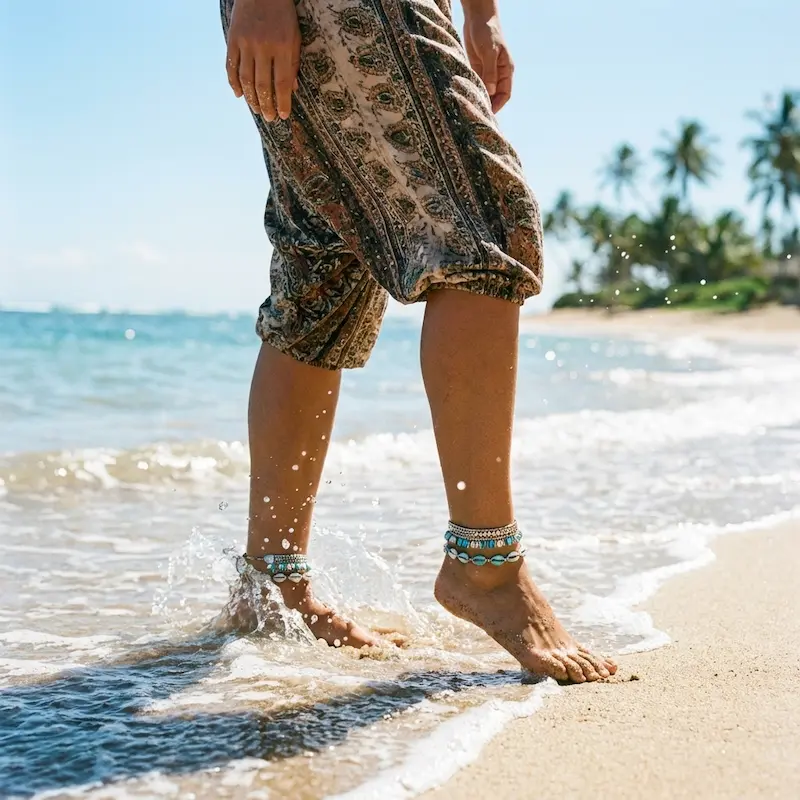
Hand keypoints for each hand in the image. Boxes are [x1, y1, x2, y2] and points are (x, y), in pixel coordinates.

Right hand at [226, 0, 300, 120]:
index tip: (282, 115)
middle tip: (268, 118)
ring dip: (251, 98)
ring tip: (256, 109)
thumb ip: (293, 64)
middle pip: (262, 85)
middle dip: (266, 105)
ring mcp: (245, 43)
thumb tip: (292, 90)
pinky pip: (231, 66)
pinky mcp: (232, 39)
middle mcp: (263, 47)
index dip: (282, 102)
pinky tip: (238, 94)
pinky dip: (234, 83)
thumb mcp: (294, 38)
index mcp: (282, 47)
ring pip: (246, 79)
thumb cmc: (282, 16)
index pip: (282, 82)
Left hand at [463, 11, 513, 112]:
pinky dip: (472, 91)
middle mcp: (498, 73)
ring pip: (485, 91)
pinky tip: (465, 97)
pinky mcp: (476, 68)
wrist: (477, 17)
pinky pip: (476, 84)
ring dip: (479, 99)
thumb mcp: (489, 52)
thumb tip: (491, 91)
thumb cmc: (487, 32)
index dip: (498, 105)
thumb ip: (490, 72)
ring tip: (470, 109)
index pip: (505, 94)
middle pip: (495, 96)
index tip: (489, 113)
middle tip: (477, 115)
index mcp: (506, 70)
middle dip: (488, 105)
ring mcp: (487, 71)